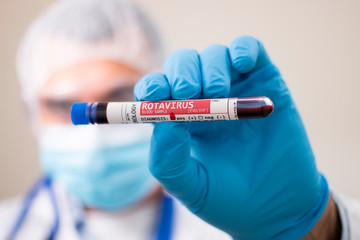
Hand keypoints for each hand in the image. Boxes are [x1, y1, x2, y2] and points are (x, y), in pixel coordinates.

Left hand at [134, 36, 328, 238]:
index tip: (154, 95)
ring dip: (210, 66)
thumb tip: (163, 119)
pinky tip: (240, 63)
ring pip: (215, 55)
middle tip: (187, 91)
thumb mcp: (190, 187)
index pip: (160, 91)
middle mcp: (206, 100)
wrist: (277, 208)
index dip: (153, 86)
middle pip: (184, 65)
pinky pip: (251, 49)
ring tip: (217, 91)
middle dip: (182, 72)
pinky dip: (243, 49)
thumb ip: (168, 159)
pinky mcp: (266, 82)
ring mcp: (236, 88)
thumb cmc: (228, 199)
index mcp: (183, 120)